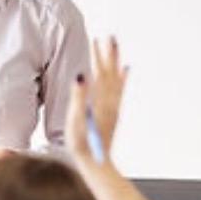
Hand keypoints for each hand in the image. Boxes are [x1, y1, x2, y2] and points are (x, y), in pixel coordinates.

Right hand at [66, 37, 128, 165]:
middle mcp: (110, 102)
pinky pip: (121, 90)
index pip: (99, 72)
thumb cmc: (81, 144)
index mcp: (99, 101)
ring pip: (117, 79)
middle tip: (110, 37)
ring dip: (116, 62)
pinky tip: (126, 71)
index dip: (97, 56)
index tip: (95, 40)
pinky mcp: (114, 114)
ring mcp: (113, 108)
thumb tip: (81, 76)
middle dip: (110, 54)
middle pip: (111, 72)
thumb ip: (78, 97)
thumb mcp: (74, 120)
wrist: (96, 162)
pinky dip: (124, 78)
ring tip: (116, 48)